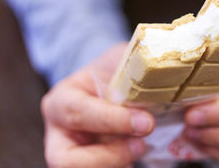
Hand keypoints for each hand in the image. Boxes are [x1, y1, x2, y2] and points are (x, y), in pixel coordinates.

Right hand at [41, 43, 154, 167]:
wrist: (115, 85)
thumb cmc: (115, 72)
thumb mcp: (122, 61)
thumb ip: (133, 69)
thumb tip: (160, 76)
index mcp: (62, 99)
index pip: (77, 113)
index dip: (111, 120)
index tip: (145, 122)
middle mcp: (59, 131)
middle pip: (66, 159)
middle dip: (108, 157)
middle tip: (141, 145)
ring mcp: (70, 152)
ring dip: (116, 164)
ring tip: (141, 147)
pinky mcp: (88, 163)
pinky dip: (121, 166)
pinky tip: (136, 157)